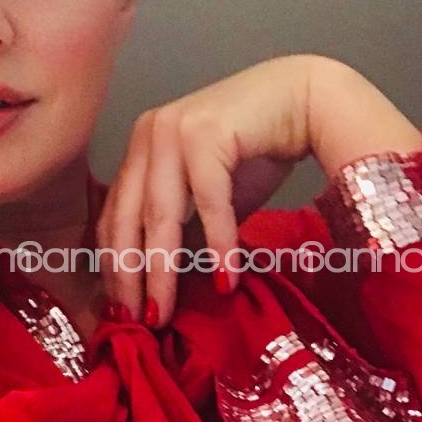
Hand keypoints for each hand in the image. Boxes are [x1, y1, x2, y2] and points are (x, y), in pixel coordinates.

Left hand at [95, 54, 421, 326]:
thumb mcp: (211, 198)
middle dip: (131, 277)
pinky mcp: (207, 131)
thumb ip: (185, 230)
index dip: (115, 267)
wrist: (306, 101)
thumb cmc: (259, 149)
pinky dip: (218, 244)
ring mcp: (174, 130)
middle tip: (138, 320)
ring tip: (165, 311)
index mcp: (141, 148)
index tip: (121, 310)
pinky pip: (208, 201)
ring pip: (159, 215)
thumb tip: (162, 284)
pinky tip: (225, 279)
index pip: (115, 216)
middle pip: (128, 219)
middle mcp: (149, 135)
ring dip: (163, 271)